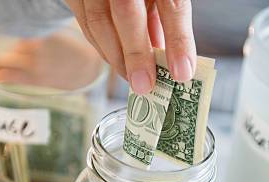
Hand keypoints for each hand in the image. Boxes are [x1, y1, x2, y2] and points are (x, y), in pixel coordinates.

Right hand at [65, 0, 195, 93]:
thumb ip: (166, 19)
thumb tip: (172, 62)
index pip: (172, 4)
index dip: (178, 40)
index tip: (183, 73)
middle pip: (127, 11)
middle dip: (137, 54)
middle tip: (145, 86)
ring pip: (99, 21)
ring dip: (116, 57)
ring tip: (132, 80)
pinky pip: (86, 23)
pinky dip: (102, 47)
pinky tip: (116, 62)